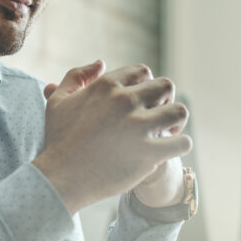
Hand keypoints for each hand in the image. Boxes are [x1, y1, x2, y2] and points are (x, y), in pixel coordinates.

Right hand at [33, 61, 191, 213]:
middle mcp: (124, 101)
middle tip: (156, 115)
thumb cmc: (59, 140)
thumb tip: (101, 62)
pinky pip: (182, 143)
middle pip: (165, 86)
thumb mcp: (58, 100)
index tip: (141, 100)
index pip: (143, 72)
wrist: (60, 178)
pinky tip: (170, 148)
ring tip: (168, 131)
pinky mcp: (148, 153)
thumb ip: (77, 75)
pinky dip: (180, 144)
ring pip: (179, 111)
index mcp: (106, 85)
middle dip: (164, 99)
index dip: (145, 85)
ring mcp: (138, 127)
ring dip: (176, 120)